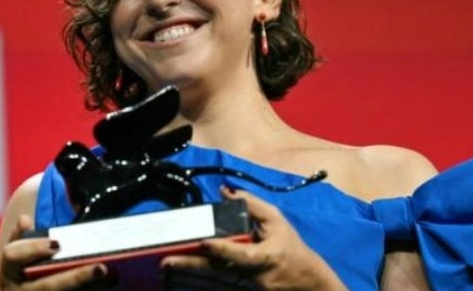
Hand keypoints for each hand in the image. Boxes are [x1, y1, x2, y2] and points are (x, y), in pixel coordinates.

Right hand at [0, 214, 113, 290]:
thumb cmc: (20, 273)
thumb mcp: (16, 257)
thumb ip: (22, 238)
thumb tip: (24, 219)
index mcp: (8, 271)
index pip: (13, 256)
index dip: (34, 249)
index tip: (57, 243)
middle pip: (48, 286)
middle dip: (75, 278)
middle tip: (101, 267)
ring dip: (88, 289)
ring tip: (112, 278)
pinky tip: (108, 286)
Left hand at [160, 187, 346, 290]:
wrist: (307, 284)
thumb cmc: (291, 248)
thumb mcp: (278, 221)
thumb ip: (252, 205)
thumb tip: (225, 191)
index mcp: (267, 256)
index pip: (242, 255)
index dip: (223, 250)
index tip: (204, 242)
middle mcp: (254, 277)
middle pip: (219, 272)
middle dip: (191, 267)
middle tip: (167, 261)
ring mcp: (246, 290)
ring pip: (213, 284)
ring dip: (188, 277)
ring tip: (166, 268)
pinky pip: (215, 290)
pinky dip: (196, 284)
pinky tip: (178, 278)